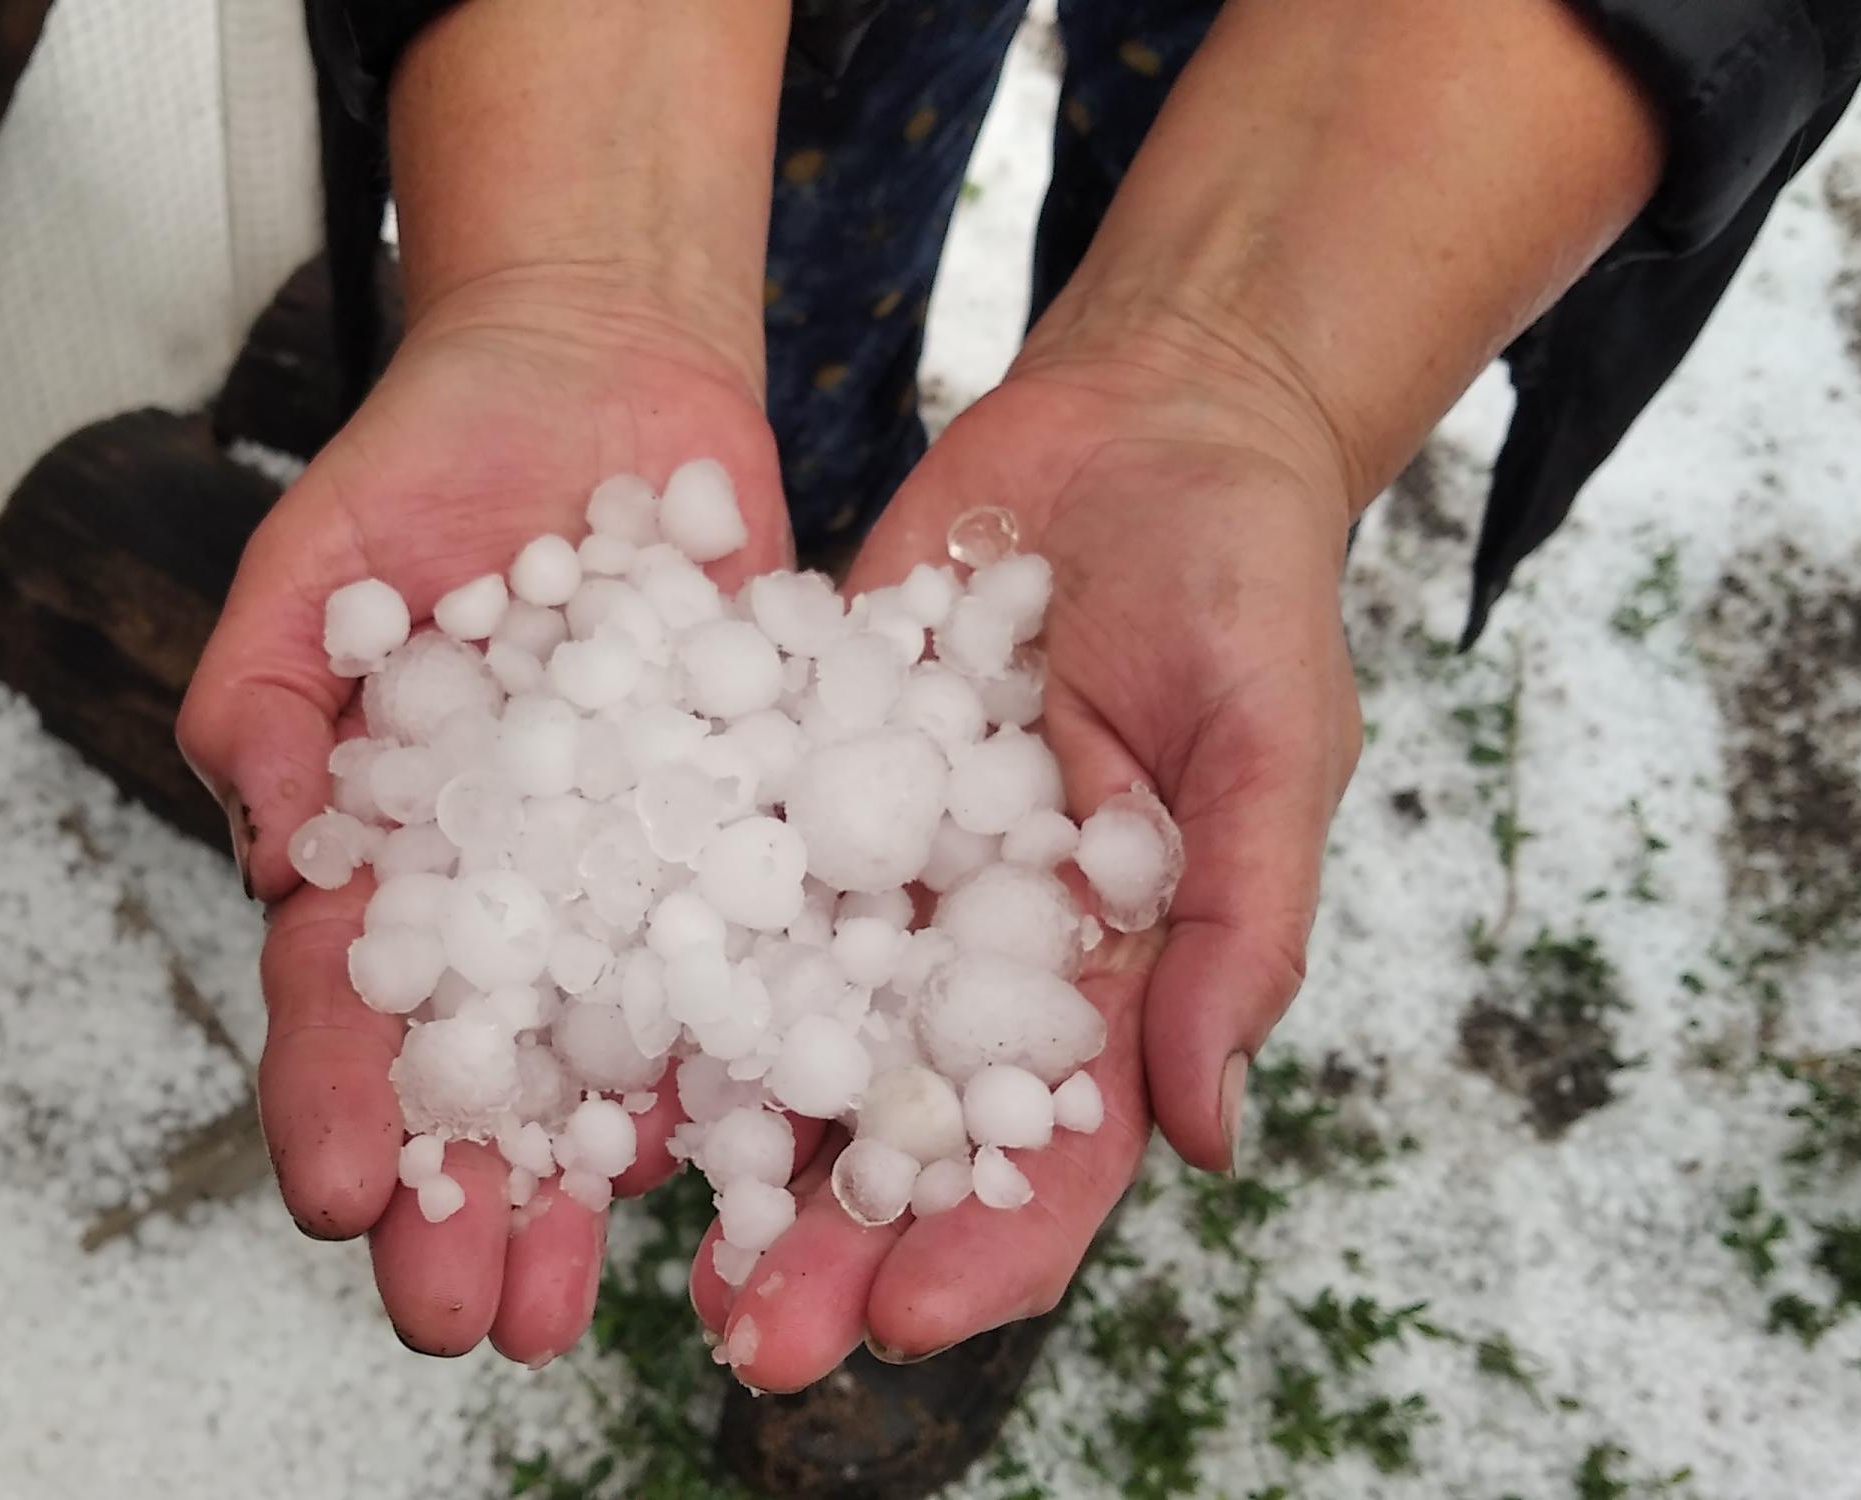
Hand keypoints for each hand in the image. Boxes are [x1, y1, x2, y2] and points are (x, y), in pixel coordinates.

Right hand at [176, 272, 791, 1362]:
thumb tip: (265, 828)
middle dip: (469, 1199)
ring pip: (613, 1057)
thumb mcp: (320, 555)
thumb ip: (269, 688)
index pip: (343, 999)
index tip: (340, 1195)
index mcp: (379, 852)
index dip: (333, 1098)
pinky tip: (746, 1153)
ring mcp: (628, 877)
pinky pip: (752, 956)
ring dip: (597, 1184)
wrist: (598, 379)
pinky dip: (747, 1055)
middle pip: (478, 1072)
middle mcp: (505, 894)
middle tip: (474, 1315)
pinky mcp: (744, 837)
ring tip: (591, 1302)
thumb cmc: (429, 462)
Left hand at [690, 325, 1366, 1389]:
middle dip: (831, 1240)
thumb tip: (1206, 1133)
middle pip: (900, 1127)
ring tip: (645, 1238)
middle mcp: (984, 952)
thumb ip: (1240, 929)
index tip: (911, 1319)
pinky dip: (664, 966)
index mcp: (1114, 973)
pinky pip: (727, 886)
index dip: (988, 1247)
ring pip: (792, 1035)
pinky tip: (586, 1039)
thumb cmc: (1244, 576)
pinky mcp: (799, 780)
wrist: (1143, 421)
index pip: (1056, 1151)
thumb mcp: (1274, 743)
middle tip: (747, 1336)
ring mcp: (884, 874)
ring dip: (728, 1145)